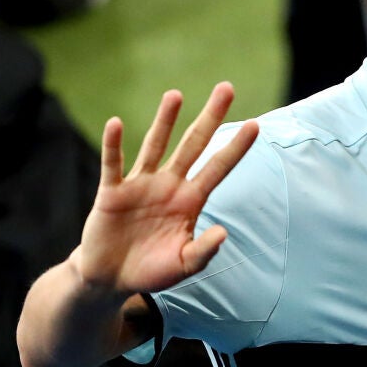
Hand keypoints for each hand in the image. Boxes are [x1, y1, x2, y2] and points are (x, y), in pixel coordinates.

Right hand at [74, 83, 260, 295]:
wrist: (111, 278)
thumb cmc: (151, 271)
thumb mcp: (183, 265)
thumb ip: (204, 251)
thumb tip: (224, 232)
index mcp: (190, 201)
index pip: (218, 168)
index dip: (236, 148)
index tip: (255, 124)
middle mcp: (169, 186)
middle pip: (193, 145)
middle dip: (210, 117)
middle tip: (226, 88)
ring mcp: (141, 185)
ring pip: (155, 146)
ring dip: (165, 121)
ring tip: (176, 95)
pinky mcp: (113, 192)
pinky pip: (114, 165)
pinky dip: (114, 145)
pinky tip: (116, 124)